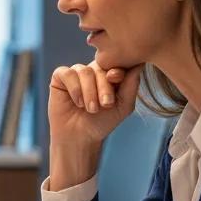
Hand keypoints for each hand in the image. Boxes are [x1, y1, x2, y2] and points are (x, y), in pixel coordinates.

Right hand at [48, 62, 142, 189]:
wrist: (80, 137)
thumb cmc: (103, 122)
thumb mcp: (124, 105)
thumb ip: (131, 84)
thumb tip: (140, 63)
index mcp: (109, 74)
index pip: (115, 63)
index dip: (116, 69)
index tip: (116, 79)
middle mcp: (92, 71)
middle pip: (100, 66)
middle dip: (104, 86)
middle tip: (106, 104)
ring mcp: (76, 73)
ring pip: (84, 71)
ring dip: (89, 91)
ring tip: (91, 109)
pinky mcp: (60, 77)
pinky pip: (68, 73)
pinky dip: (74, 88)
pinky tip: (77, 102)